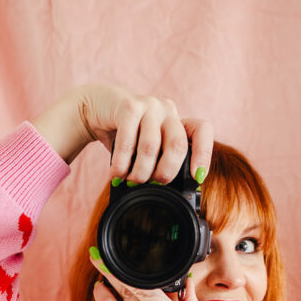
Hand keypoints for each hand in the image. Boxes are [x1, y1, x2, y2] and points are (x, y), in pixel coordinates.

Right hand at [31, 83, 213, 181]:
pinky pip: (128, 143)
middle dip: (165, 173)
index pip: (202, 130)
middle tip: (153, 184)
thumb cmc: (124, 135)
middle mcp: (167, 110)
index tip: (198, 177)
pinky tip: (116, 174)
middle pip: (177, 145)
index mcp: (177, 121)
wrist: (96, 109)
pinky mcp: (128, 106)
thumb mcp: (146, 147)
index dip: (204, 154)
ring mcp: (149, 106)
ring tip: (130, 182)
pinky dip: (121, 165)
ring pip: (151, 147)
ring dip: (139, 173)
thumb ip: (159, 161)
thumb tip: (170, 194)